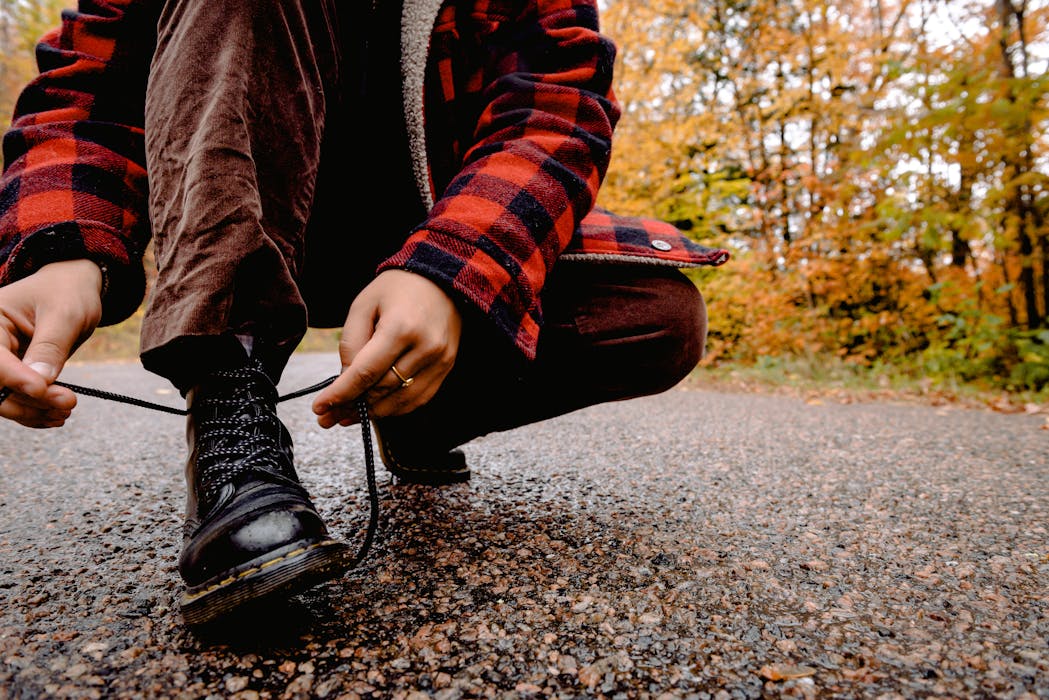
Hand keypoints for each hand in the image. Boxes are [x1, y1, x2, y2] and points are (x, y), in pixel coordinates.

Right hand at [0, 260, 102, 427]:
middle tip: (67, 403)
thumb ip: (50, 346)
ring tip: (66, 410)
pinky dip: (33, 412)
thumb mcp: (65, 314)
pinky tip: (55, 415)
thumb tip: (40, 380)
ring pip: (2, 398)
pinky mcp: (12, 374)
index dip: (15, 378)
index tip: (43, 390)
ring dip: (32, 411)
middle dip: (28, 400)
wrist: (73, 288)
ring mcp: (0, 360)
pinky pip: (14, 400)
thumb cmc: (67, 293)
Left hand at [312, 269, 460, 427]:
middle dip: (351, 406)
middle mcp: (425, 348)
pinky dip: (395, 408)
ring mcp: (440, 360)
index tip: (319, 408)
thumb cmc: (397, 289)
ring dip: (372, 412)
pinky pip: (418, 398)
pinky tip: (376, 408)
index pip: (366, 372)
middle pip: (382, 389)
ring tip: (347, 416)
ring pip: (400, 400)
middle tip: (328, 416)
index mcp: (401, 328)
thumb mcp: (364, 304)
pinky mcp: (447, 367)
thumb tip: (345, 380)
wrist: (442, 279)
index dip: (341, 394)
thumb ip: (351, 343)